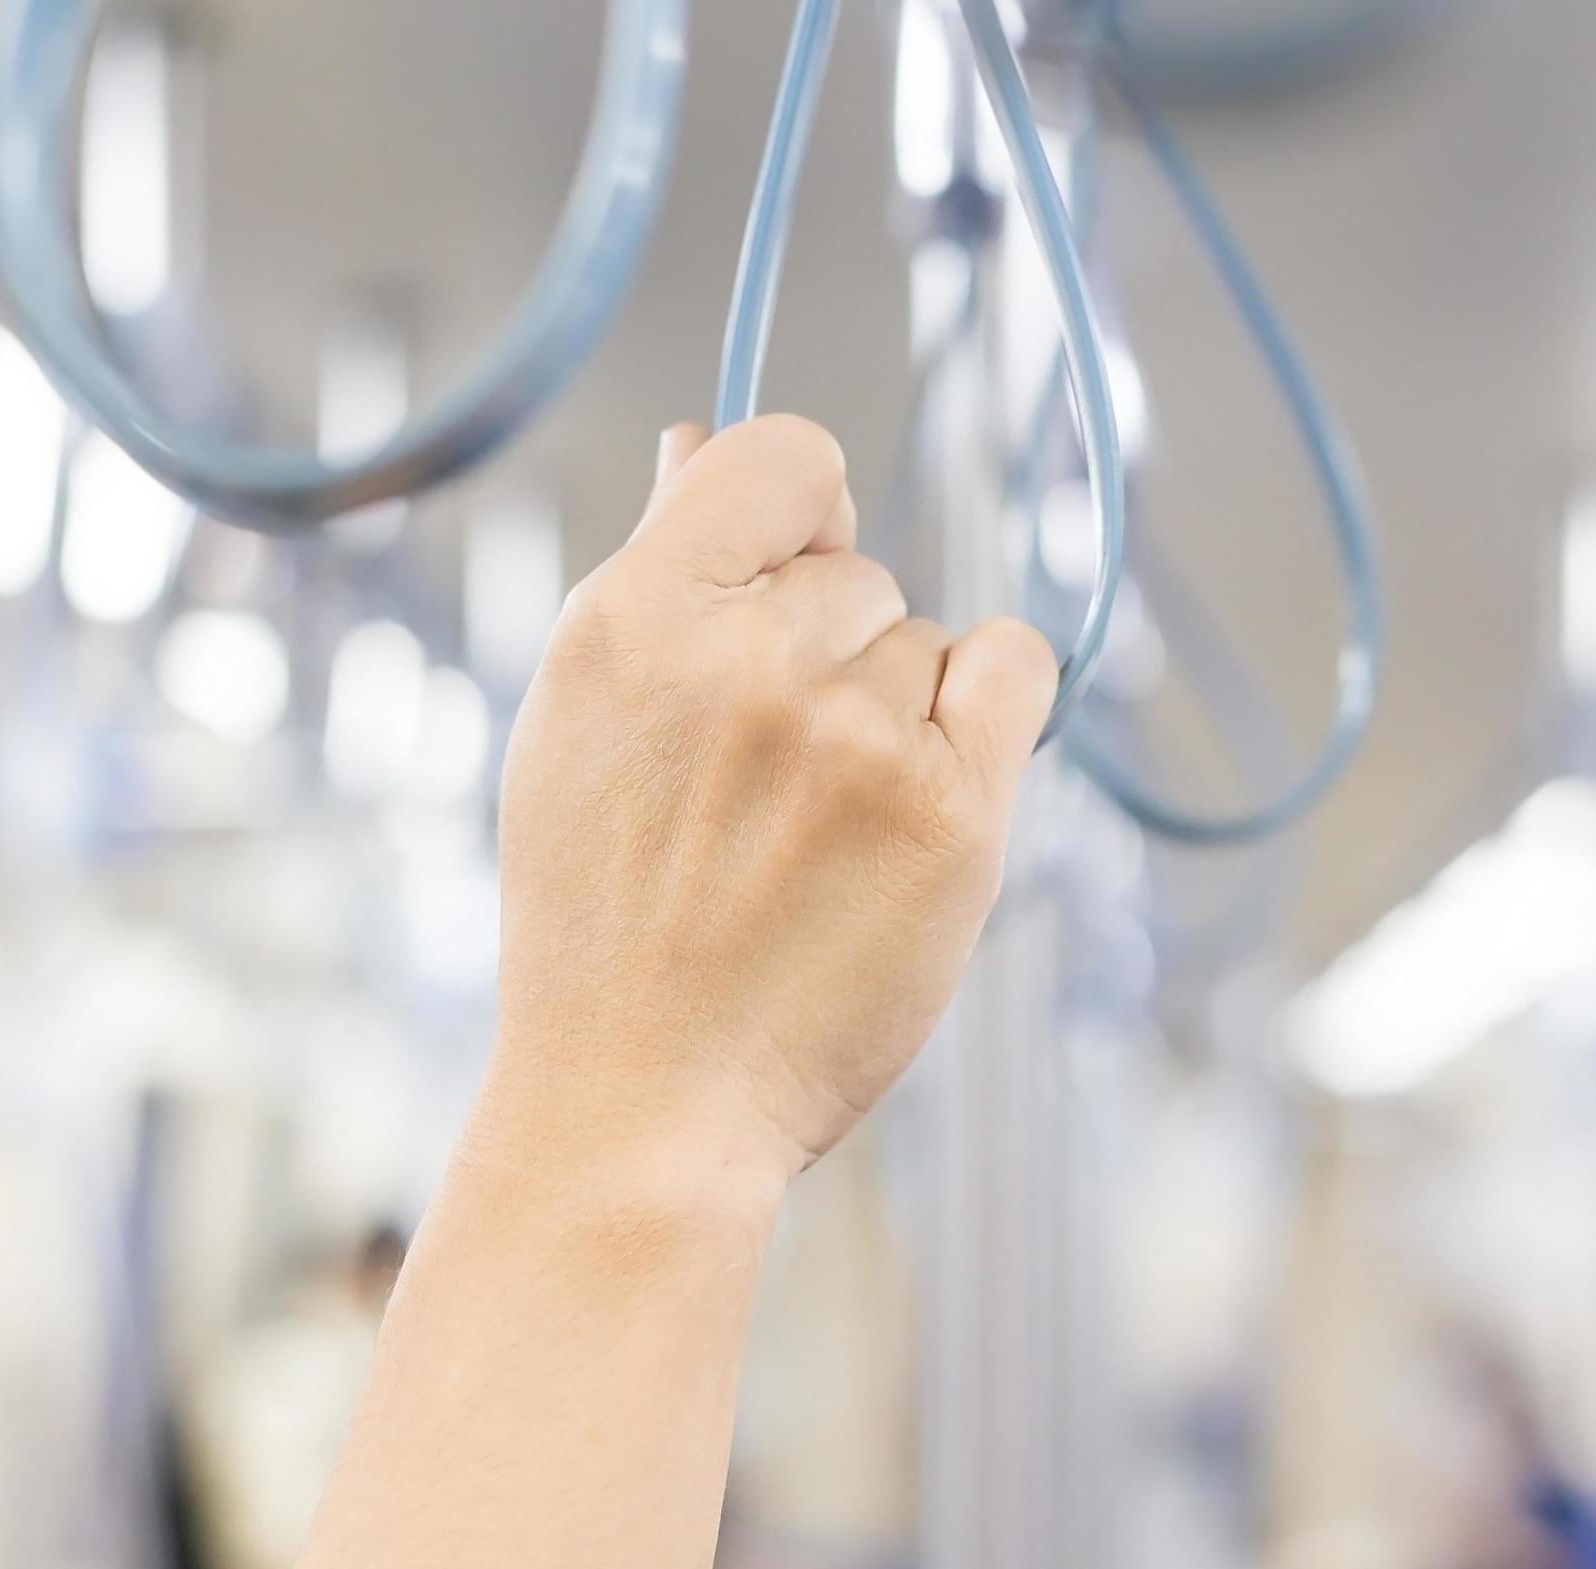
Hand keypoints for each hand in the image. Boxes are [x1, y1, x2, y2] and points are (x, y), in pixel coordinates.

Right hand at [477, 415, 1056, 1196]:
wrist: (642, 1100)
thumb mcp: (581, 721)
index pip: (782, 456)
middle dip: (829, 650)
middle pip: (860, 571)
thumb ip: (661, 572)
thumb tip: (703, 442)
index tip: (785, 585)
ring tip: (816, 830)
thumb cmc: (607, 920)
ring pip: (928, 643)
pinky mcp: (951, 814)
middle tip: (767, 781)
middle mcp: (749, 661)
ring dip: (897, 713)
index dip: (800, 515)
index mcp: (635, 619)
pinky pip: (1014, 673)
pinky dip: (988, 715)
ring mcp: (856, 738)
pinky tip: (927, 794)